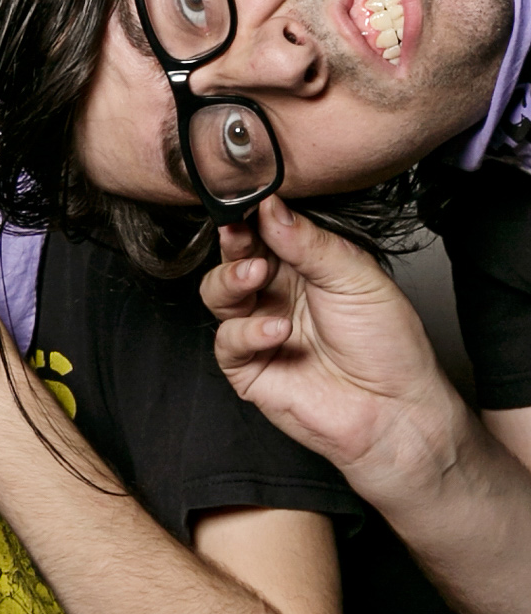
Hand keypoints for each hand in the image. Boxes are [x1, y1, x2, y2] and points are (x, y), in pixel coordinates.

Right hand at [201, 197, 463, 487]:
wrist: (396, 410)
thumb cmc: (388, 345)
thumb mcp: (356, 278)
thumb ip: (310, 243)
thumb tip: (271, 207)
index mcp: (304, 267)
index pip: (265, 232)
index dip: (251, 216)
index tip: (244, 203)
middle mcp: (278, 295)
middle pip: (234, 259)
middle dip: (232, 244)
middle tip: (237, 235)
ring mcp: (260, 330)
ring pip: (218, 294)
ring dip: (229, 280)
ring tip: (254, 277)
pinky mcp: (249, 368)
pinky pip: (227, 341)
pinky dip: (246, 331)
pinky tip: (276, 330)